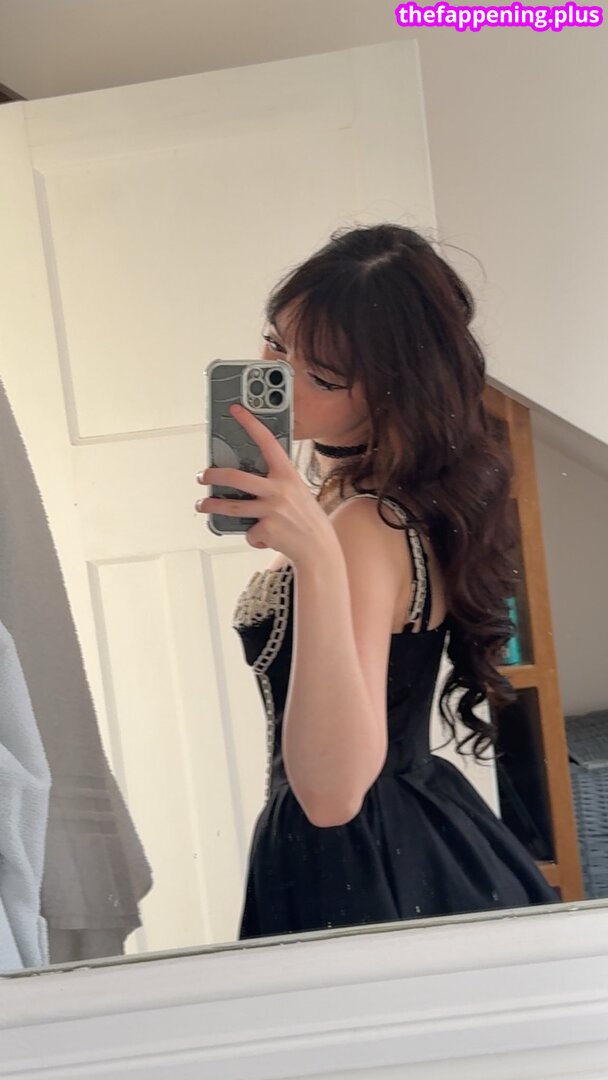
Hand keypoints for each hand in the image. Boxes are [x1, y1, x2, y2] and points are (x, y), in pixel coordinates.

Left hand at [196, 405, 336, 563]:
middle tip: (202, 476)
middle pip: (235, 477)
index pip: (267, 442)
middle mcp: (279, 489)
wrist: (320, 548)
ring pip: (230, 506)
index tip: (236, 410)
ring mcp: (271, 510)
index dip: (250, 423)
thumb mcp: (297, 492)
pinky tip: (265, 537)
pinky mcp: (266, 530)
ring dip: (211, 505)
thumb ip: (276, 483)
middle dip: (212, 475)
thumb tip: (245, 481)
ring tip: (202, 505)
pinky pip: (248, 531)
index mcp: (287, 474)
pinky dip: (253, 536)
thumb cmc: (306, 519)